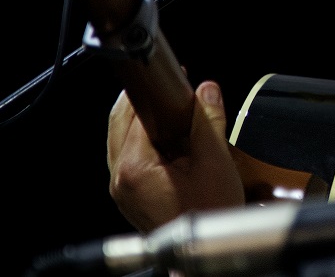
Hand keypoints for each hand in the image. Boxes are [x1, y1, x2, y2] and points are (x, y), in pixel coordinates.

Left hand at [107, 80, 245, 231]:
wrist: (201, 254)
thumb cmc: (206, 217)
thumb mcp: (215, 162)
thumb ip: (208, 121)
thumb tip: (206, 92)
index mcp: (134, 167)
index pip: (138, 113)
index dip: (160, 92)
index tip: (178, 79)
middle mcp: (119, 178)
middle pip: (119, 121)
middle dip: (144, 100)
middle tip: (172, 89)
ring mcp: (121, 188)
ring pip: (121, 137)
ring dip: (142, 119)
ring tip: (173, 112)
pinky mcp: (129, 194)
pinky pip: (128, 155)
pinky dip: (144, 139)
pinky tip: (169, 138)